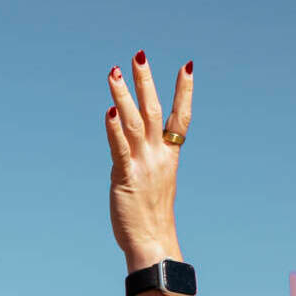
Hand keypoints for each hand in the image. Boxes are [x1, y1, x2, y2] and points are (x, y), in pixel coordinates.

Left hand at [103, 50, 192, 271]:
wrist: (153, 241)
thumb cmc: (150, 215)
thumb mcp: (151, 180)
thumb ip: (141, 157)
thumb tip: (124, 140)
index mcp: (169, 155)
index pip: (182, 117)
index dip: (185, 91)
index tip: (187, 66)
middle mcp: (158, 155)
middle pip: (154, 110)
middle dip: (146, 81)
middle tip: (139, 55)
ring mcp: (143, 165)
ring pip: (134, 122)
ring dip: (123, 95)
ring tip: (114, 72)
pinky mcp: (125, 177)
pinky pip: (119, 149)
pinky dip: (113, 129)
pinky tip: (108, 111)